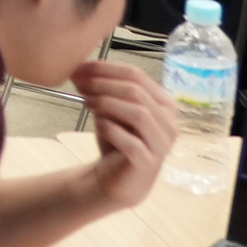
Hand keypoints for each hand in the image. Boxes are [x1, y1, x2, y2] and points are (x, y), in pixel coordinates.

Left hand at [71, 58, 176, 211]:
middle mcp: (169, 123)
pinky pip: (132, 143)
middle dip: (103, 83)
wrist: (115, 179)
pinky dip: (112, 129)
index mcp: (163, 104)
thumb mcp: (108, 109)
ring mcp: (162, 145)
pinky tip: (98, 124)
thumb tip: (78, 69)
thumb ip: (100, 90)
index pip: (138, 76)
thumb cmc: (116, 140)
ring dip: (108, 103)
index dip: (106, 68)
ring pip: (139, 114)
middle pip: (137, 92)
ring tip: (86, 102)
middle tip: (78, 83)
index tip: (78, 68)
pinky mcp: (148, 164)